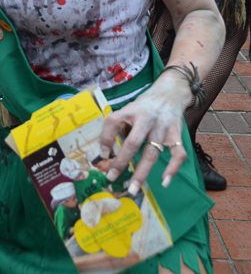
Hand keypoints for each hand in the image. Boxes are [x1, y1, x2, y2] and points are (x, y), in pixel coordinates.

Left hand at [100, 73, 187, 194]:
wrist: (170, 92)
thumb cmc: (144, 105)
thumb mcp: (130, 108)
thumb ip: (121, 125)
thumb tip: (107, 152)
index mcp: (131, 110)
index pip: (113, 122)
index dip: (106, 139)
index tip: (102, 156)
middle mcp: (146, 118)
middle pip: (133, 142)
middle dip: (121, 162)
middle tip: (111, 177)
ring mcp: (163, 127)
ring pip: (152, 152)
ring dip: (142, 173)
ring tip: (133, 189)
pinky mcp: (176, 134)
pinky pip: (178, 154)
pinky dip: (172, 168)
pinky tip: (165, 181)